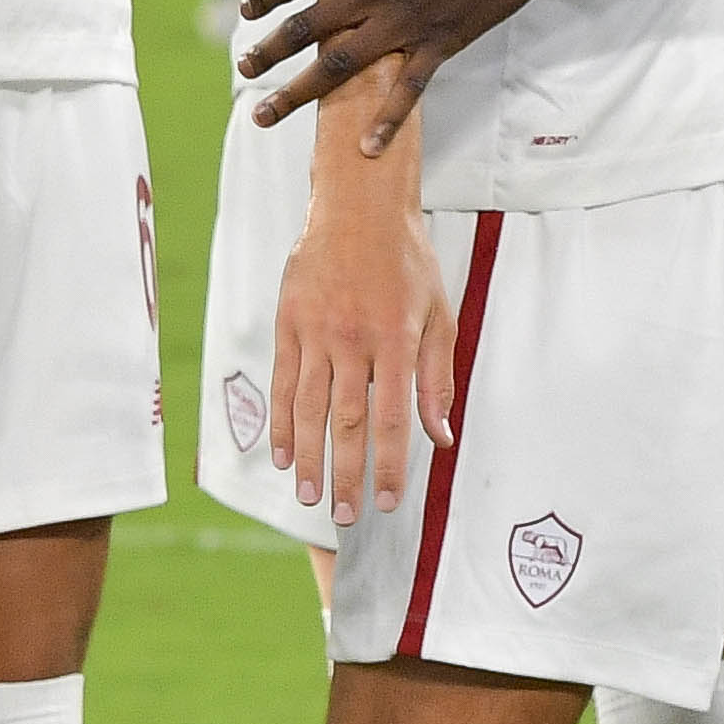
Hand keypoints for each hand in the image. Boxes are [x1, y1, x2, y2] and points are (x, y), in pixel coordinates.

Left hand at [238, 0, 578, 136]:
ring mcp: (407, 19)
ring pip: (340, 64)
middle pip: (305, 29)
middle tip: (243, 71)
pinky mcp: (442, 41)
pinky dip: (387, 120)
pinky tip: (366, 147)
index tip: (248, 13)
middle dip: (267, 53)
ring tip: (267, 114)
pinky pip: (408, 88)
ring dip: (298, 93)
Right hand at [270, 182, 450, 528]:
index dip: (389, 465)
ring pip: (310, 408)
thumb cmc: (406, 263)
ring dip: (309, 458)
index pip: (393, 418)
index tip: (388, 502)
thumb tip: (441, 438)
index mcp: (397, 341)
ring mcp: (316, 331)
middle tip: (345, 516)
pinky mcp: (288, 323)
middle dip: (346, 474)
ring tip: (310, 497)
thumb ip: (438, 379)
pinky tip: (283, 455)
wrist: (358, 207)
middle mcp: (354, 339)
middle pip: (347, 421)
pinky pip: (283, 382)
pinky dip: (282, 421)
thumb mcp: (438, 315)